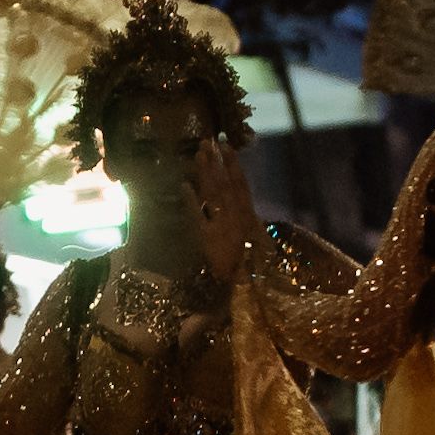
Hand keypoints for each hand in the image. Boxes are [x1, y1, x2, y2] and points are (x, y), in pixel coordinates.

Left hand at [189, 133, 257, 273]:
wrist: (237, 292)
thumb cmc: (243, 268)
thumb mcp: (250, 241)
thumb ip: (244, 220)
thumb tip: (238, 201)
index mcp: (248, 219)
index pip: (241, 187)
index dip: (234, 166)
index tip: (227, 147)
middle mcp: (237, 221)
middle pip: (225, 186)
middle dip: (216, 163)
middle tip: (207, 141)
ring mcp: (222, 230)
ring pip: (213, 197)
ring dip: (206, 174)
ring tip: (198, 154)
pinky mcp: (207, 242)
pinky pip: (198, 218)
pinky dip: (192, 202)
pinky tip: (184, 186)